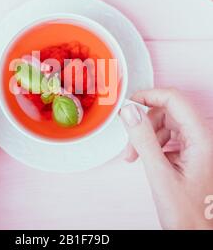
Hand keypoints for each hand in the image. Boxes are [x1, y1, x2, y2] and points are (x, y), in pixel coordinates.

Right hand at [119, 88, 212, 229]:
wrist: (197, 235)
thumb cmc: (189, 215)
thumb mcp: (160, 174)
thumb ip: (143, 139)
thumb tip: (130, 112)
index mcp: (202, 139)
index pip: (174, 99)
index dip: (149, 96)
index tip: (130, 103)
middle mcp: (202, 139)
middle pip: (168, 112)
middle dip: (144, 123)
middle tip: (129, 139)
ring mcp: (197, 146)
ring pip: (165, 125)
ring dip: (146, 137)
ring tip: (134, 156)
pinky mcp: (190, 154)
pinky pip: (167, 138)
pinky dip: (152, 145)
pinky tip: (145, 159)